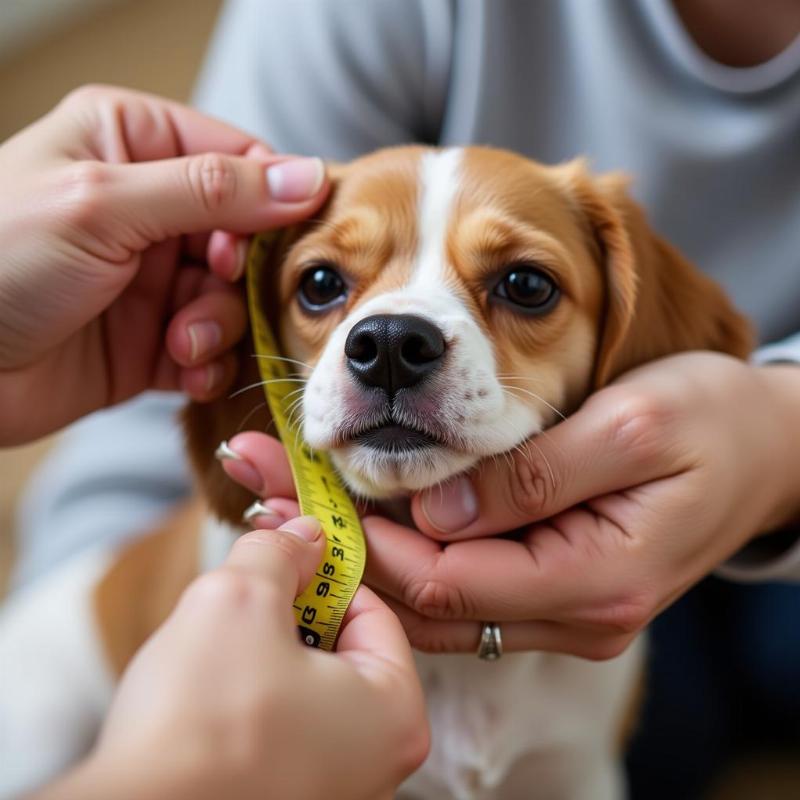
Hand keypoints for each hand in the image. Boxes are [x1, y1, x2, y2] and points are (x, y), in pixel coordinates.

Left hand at [0, 85, 328, 444]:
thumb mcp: (106, 204)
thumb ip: (213, 190)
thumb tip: (307, 177)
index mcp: (132, 143)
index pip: (239, 159)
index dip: (271, 202)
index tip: (274, 243)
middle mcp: (148, 208)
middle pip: (245, 236)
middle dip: (240, 275)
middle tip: (213, 290)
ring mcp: (152, 278)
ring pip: (233, 297)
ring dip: (221, 325)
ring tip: (182, 343)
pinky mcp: (151, 340)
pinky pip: (211, 348)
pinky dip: (209, 363)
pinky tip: (185, 369)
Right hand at [38, 518, 427, 799]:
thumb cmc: (199, 723)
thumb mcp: (240, 598)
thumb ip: (280, 553)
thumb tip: (302, 537)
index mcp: (395, 714)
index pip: (372, 611)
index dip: (323, 573)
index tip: (286, 554)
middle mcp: (378, 766)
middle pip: (341, 651)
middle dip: (288, 616)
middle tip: (244, 599)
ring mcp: (333, 792)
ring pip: (304, 690)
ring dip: (263, 658)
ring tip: (217, 655)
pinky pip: (280, 733)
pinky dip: (249, 705)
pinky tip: (209, 701)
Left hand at [219, 353, 799, 657]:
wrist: (766, 447)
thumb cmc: (712, 421)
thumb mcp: (632, 427)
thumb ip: (535, 474)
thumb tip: (435, 506)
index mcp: (593, 580)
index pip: (444, 577)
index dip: (360, 539)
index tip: (292, 489)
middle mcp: (567, 612)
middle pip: (422, 593)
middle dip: (334, 539)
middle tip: (259, 481)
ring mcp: (556, 606)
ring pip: (431, 591)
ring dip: (355, 541)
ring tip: (282, 491)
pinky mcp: (548, 584)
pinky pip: (456, 577)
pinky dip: (398, 543)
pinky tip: (352, 505)